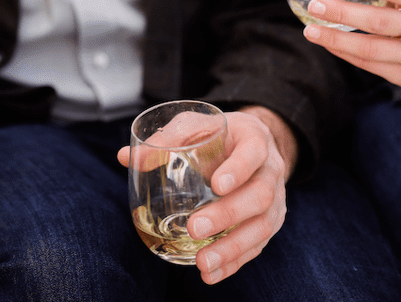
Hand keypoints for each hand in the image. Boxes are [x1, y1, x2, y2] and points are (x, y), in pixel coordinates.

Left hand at [118, 107, 293, 283]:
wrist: (253, 144)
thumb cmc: (221, 135)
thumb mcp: (197, 125)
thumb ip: (167, 138)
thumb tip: (125, 157)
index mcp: (255, 140)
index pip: (253, 152)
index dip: (239, 169)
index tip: (217, 184)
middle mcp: (271, 172)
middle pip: (260, 195)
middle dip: (229, 214)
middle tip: (195, 228)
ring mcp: (274, 201)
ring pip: (262, 227)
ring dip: (232, 248)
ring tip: (203, 262)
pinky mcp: (268, 224)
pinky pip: (256, 246)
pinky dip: (233, 263)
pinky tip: (210, 274)